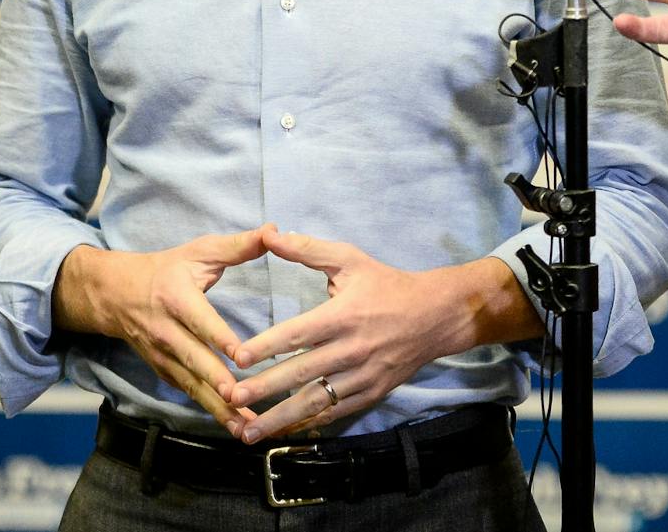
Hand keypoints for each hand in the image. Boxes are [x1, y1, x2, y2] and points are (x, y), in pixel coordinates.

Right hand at [53, 226, 272, 433]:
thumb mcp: (198, 251)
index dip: (219, 338)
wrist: (115, 294)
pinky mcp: (164, 372)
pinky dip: (212, 413)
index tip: (241, 355)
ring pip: (193, 386)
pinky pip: (190, 395)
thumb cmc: (166, 270)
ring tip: (247, 428)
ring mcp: (163, 356)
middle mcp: (167, 331)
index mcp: (177, 298)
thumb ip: (238, 246)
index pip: (200, 320)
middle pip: (195, 361)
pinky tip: (236, 427)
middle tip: (243, 400)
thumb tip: (275, 230)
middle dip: (218, 383)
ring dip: (219, 409)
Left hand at [226, 231, 540, 443]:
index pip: (298, 334)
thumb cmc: (386, 284)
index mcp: (343, 315)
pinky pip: (336, 412)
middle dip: (265, 389)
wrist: (436, 315)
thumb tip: (268, 235)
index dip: (266, 346)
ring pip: (317, 401)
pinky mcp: (372, 393)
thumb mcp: (349, 259)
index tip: (237, 359)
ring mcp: (363, 376)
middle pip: (302, 373)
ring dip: (281, 417)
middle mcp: (352, 349)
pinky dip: (310, 423)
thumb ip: (306, 249)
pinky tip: (285, 432)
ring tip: (249, 431)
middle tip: (231, 398)